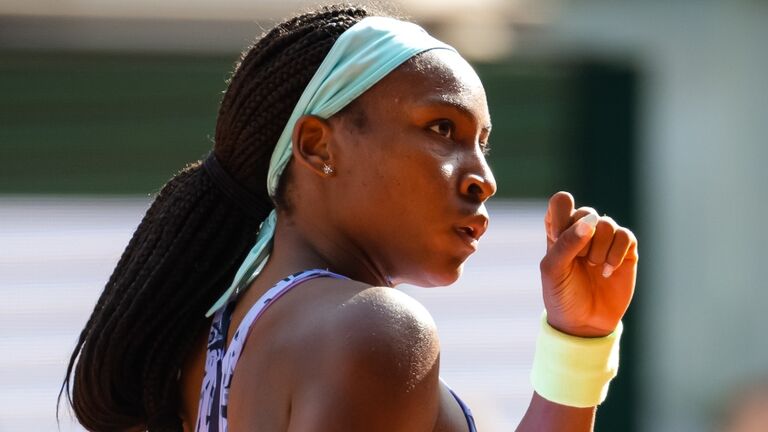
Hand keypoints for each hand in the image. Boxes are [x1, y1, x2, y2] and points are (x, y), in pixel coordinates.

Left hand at [539, 191, 637, 336]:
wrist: (585, 322)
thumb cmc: (562, 294)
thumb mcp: (554, 270)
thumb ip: (566, 243)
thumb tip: (591, 223)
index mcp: (559, 230)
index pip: (562, 202)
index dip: (563, 217)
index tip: (557, 239)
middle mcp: (582, 231)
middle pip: (587, 213)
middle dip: (582, 240)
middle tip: (579, 261)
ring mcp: (605, 240)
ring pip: (607, 224)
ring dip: (599, 249)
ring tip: (594, 267)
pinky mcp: (626, 250)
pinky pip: (626, 236)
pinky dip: (616, 254)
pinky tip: (607, 271)